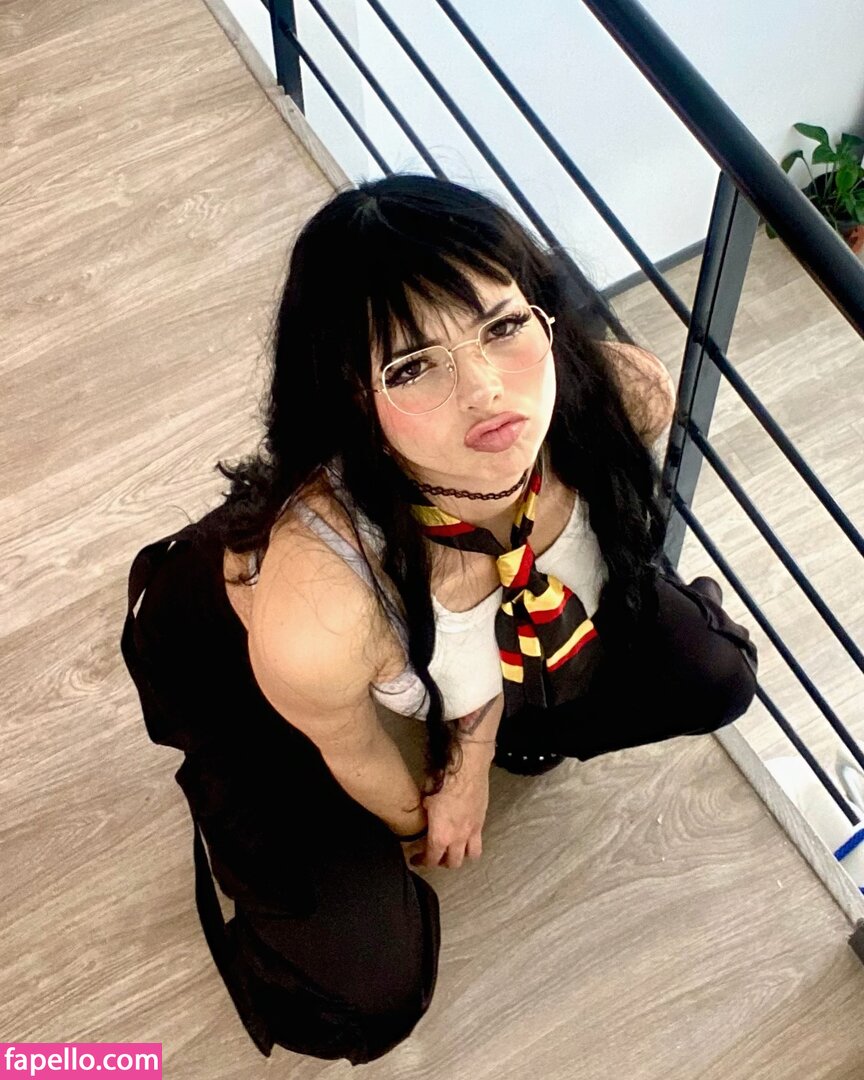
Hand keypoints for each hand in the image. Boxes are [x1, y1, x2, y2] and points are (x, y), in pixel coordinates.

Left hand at [407, 744, 491, 869]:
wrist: (467, 769)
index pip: (431, 859)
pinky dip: (472, 841)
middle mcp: (458, 838)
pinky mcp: (482, 820)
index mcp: (440, 835)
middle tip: (435, 856)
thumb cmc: (444, 781)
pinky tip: (465, 833)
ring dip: (462, 855)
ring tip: (455, 849)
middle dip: (442, 862)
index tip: (416, 859)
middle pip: (453, 863)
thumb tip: (421, 813)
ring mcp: (472, 830)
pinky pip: (479, 838)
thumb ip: (423, 814)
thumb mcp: (424, 799)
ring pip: (471, 855)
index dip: (422, 861)